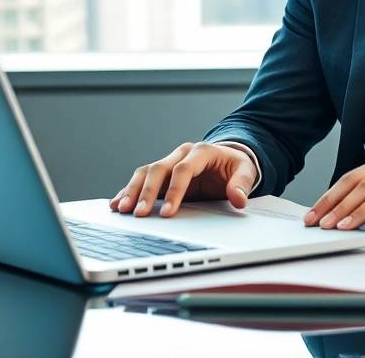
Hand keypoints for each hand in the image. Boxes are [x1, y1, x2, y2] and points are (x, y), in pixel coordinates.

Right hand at [109, 142, 258, 218]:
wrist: (228, 159)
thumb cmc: (235, 166)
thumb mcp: (246, 172)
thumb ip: (242, 185)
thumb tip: (238, 199)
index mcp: (201, 151)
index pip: (183, 169)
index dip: (175, 191)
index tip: (169, 212)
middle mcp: (181, 154)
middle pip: (159, 169)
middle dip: (147, 193)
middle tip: (138, 213)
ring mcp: (170, 162)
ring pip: (146, 173)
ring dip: (132, 190)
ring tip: (122, 209)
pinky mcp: (163, 174)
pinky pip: (142, 179)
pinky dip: (129, 190)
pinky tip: (117, 202)